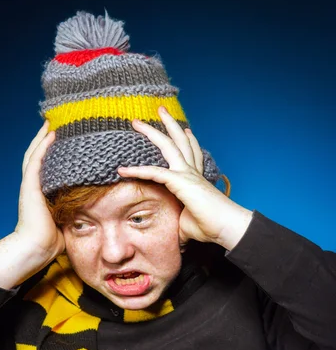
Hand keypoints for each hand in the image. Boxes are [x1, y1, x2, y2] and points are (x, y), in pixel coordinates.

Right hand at [15, 121, 64, 259]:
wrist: (36, 248)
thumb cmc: (51, 239)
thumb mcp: (66, 218)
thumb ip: (75, 209)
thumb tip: (94, 207)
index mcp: (40, 191)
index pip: (45, 165)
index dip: (50, 151)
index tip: (61, 138)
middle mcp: (33, 185)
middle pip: (37, 155)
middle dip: (45, 138)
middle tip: (55, 122)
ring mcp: (30, 185)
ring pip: (34, 154)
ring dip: (43, 137)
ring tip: (52, 122)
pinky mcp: (30, 187)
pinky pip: (36, 161)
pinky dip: (42, 147)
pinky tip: (50, 135)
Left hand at [118, 107, 252, 250]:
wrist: (227, 228)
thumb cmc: (211, 227)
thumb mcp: (188, 224)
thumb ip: (179, 224)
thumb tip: (175, 238)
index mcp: (196, 178)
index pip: (190, 153)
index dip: (188, 140)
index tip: (185, 130)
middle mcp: (192, 172)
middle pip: (179, 141)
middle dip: (168, 124)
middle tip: (159, 110)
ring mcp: (188, 174)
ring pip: (168, 145)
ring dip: (152, 132)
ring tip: (137, 121)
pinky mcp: (181, 183)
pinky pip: (154, 173)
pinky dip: (137, 170)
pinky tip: (122, 169)